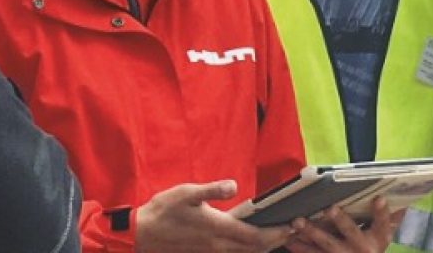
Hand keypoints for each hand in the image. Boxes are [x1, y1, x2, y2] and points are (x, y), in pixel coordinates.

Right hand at [136, 180, 292, 252]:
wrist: (141, 235)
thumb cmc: (163, 211)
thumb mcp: (186, 192)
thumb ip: (212, 189)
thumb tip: (233, 185)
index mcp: (217, 229)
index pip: (255, 237)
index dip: (276, 234)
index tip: (291, 227)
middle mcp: (217, 246)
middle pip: (254, 249)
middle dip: (274, 241)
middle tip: (291, 231)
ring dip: (261, 247)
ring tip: (275, 236)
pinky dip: (246, 251)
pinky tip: (249, 243)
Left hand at [284, 199, 401, 252]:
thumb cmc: (373, 249)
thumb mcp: (385, 236)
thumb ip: (392, 218)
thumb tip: (404, 198)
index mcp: (378, 239)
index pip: (383, 223)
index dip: (382, 212)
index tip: (379, 198)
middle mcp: (361, 249)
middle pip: (350, 232)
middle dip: (340, 221)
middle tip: (330, 209)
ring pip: (326, 243)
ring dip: (311, 232)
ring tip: (298, 222)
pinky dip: (299, 247)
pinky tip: (288, 239)